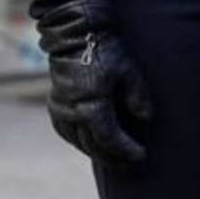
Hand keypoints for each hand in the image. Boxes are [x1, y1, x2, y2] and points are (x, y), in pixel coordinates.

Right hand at [36, 0, 153, 166]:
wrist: (74, 34)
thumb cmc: (105, 51)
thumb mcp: (129, 71)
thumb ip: (138, 97)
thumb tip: (145, 119)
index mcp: (90, 106)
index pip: (110, 140)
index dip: (126, 151)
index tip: (142, 156)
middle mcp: (71, 112)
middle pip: (93, 145)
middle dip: (113, 157)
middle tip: (131, 164)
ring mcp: (59, 109)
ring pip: (78, 141)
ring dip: (96, 151)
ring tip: (115, 159)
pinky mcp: (54, 104)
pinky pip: (66, 132)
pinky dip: (80, 141)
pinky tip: (92, 144)